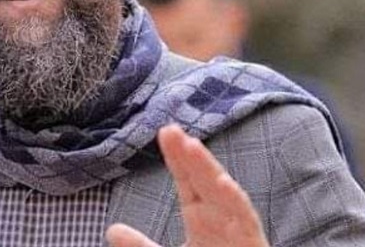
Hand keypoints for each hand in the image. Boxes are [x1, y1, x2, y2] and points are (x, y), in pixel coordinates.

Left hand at [105, 124, 269, 246]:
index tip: (164, 131)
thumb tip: (112, 230)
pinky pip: (246, 218)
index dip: (176, 156)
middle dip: (189, 154)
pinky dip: (236, 200)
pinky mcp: (252, 241)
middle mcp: (220, 216)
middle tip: (171, 129)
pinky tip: (224, 182)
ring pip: (224, 192)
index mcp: (201, 215)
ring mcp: (237, 228)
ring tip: (192, 146)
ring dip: (209, 170)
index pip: (187, 178)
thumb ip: (141, 246)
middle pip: (203, 178)